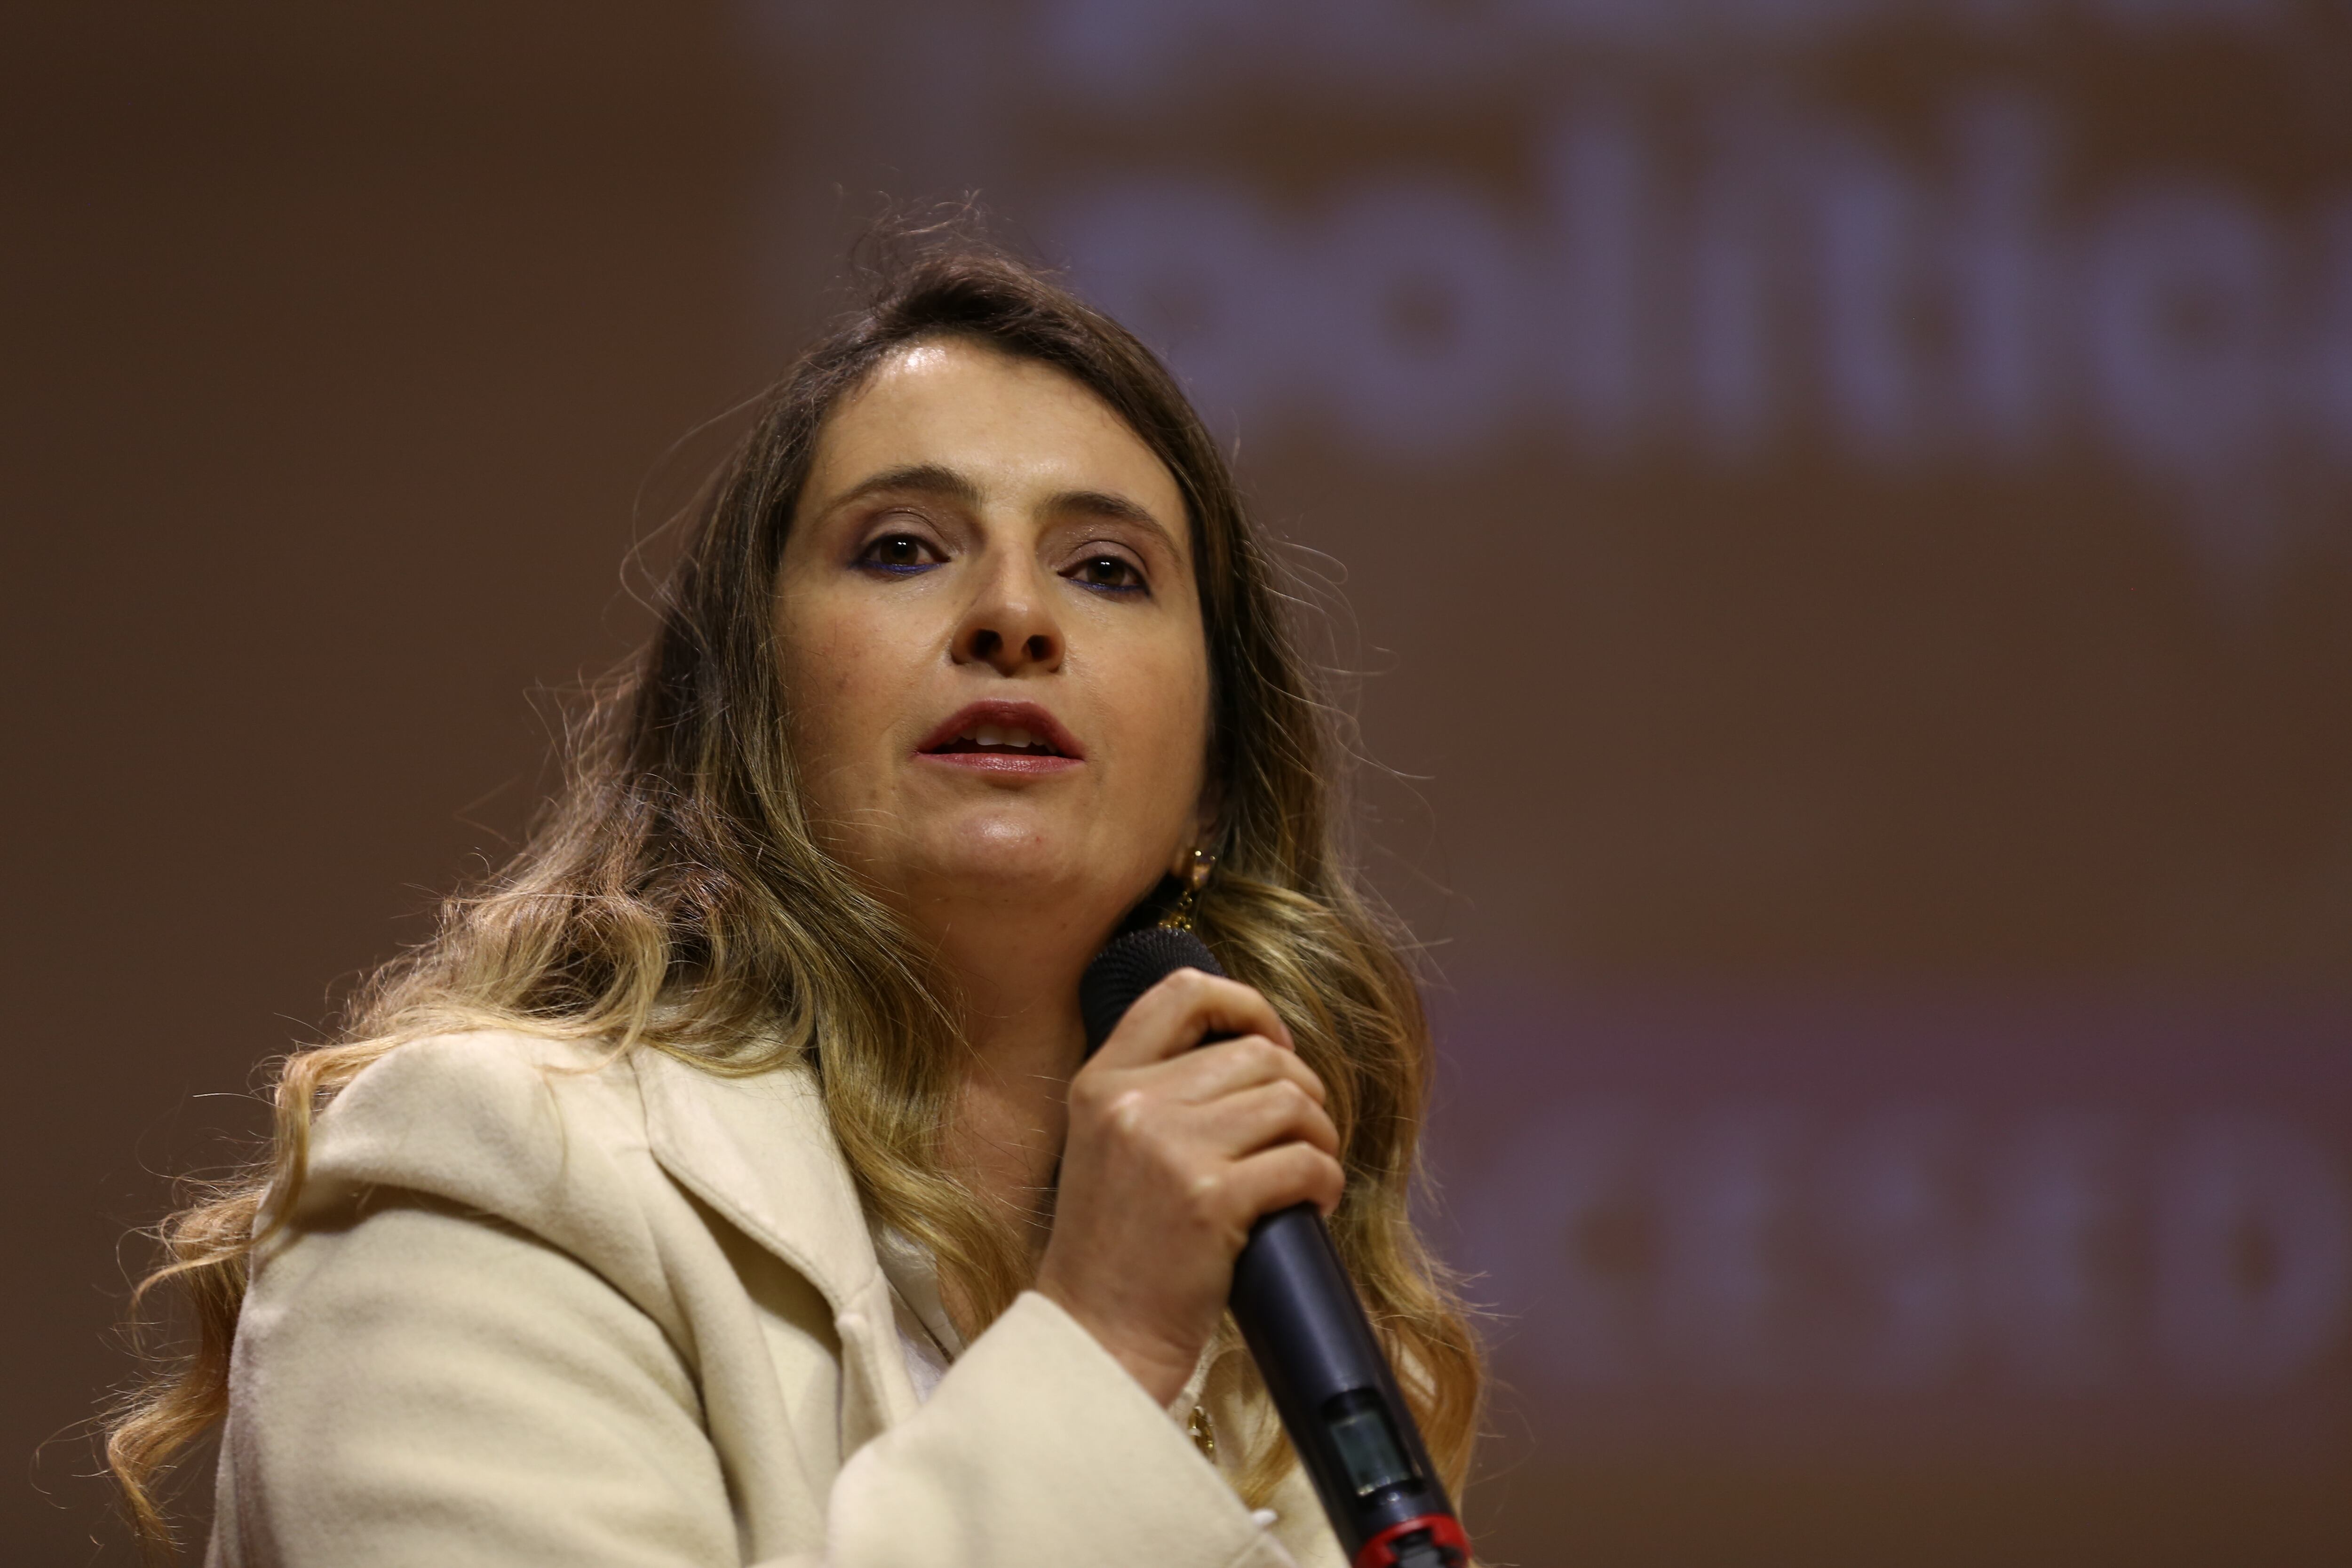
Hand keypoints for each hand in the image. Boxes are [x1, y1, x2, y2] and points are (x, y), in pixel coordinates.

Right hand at [1036, 968, 1343, 1408]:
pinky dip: (1325, 1181)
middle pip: (1256, 1052)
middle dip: (1300, 1089)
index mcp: (1102, 1082)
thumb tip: (1254, 1054)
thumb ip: (1156, 1095)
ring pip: (1289, 1100)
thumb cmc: (1114, 1253)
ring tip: (1308, 1169)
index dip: (1245, 1004)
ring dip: (1319, 1133)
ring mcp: (1171, 1149)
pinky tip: (1314, 1204)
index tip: (1273, 1043)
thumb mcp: (1106, 1147)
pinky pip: (1304, 1161)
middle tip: (1302, 1132)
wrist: (1095, 1340)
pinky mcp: (1212, 1199)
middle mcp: (1132, 1103)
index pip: (1182, 991)